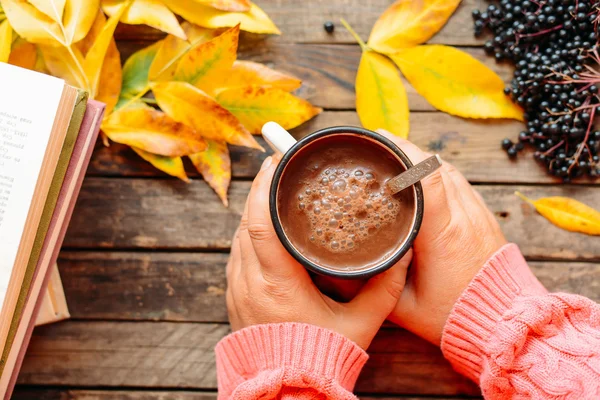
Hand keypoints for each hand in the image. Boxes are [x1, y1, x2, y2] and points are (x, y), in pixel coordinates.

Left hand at [226, 156, 412, 349]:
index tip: (276, 162)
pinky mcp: (235, 295)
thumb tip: (403, 253)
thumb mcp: (361, 323)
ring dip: (254, 210)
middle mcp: (250, 281)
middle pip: (245, 221)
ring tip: (275, 189)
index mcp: (276, 282)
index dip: (265, 187)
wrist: (287, 390)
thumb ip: (385, 287)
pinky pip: (237, 252)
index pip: (260, 223)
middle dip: (260, 190)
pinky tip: (264, 223)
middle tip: (279, 166)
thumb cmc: (322, 357)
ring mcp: (238, 288)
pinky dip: (249, 231)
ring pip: (238, 235)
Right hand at [377, 130, 506, 344]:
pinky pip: (459, 182)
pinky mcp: (483, 217)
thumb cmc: (453, 316)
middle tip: (377, 142)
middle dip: (405, 148)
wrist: (503, 322)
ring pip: (448, 170)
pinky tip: (421, 173)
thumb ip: (373, 283)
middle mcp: (463, 216)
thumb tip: (343, 265)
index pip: (426, 176)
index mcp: (443, 233)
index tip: (378, 139)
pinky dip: (437, 171)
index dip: (402, 151)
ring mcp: (477, 214)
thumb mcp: (402, 306)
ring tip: (395, 153)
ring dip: (422, 158)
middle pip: (435, 165)